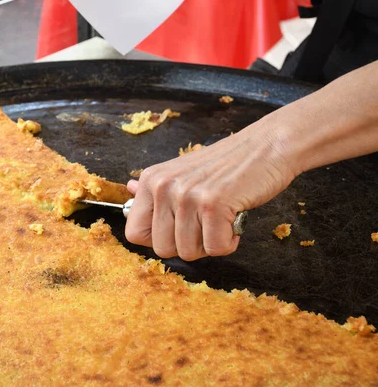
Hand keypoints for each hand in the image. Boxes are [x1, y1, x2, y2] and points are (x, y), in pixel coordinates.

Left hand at [124, 115, 297, 260]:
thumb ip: (156, 188)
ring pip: (188, 252)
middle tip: (207, 225)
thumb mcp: (182, 172)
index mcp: (151, 180)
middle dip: (188, 245)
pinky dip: (229, 243)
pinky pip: (215, 249)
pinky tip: (234, 222)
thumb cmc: (226, 164)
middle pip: (162, 249)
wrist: (267, 146)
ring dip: (210, 244)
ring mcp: (186, 195)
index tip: (179, 230)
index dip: (158, 240)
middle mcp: (163, 187)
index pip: (134, 234)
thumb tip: (130, 190)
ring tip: (221, 220)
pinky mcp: (213, 204)